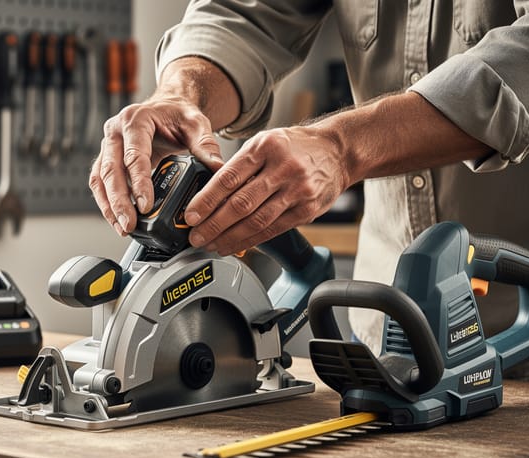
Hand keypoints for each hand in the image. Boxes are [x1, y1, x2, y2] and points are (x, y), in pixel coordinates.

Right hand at [88, 95, 224, 235]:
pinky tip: (117, 220)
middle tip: (129, 224)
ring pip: (100, 179)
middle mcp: (116, 132)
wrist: (166, 107)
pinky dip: (106, 203)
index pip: (134, 155)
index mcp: (135, 120)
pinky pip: (100, 183)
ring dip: (108, 206)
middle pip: (110, 170)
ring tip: (122, 228)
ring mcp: (108, 146)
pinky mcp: (106, 159)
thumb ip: (205, 144)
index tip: (146, 205)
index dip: (139, 182)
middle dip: (118, 201)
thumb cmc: (177, 114)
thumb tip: (217, 167)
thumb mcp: (196, 123)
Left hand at [184, 126, 350, 254]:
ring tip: (211, 245)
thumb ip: (239, 165)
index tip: (190, 215)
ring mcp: (297, 191)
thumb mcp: (264, 142)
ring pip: (257, 221)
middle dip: (214, 224)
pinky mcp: (307, 210)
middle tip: (196, 237)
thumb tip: (206, 192)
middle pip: (241, 203)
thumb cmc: (294, 147)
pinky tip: (234, 245)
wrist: (338, 151)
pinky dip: (250, 241)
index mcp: (265, 147)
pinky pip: (273, 229)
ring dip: (229, 237)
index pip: (229, 177)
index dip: (207, 200)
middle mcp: (283, 169)